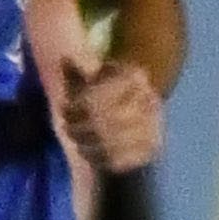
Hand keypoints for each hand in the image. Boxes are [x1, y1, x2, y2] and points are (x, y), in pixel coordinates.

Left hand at [46, 44, 165, 174]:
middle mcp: (149, 100)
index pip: (98, 96)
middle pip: (103, 120)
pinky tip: (88, 151)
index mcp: (135, 76)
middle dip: (79, 126)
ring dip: (86, 142)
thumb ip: (77, 74)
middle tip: (66, 127)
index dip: (76, 105)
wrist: (139, 116)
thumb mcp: (92, 81)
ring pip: (109, 142)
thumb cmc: (108, 95)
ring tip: (75, 138)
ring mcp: (154, 127)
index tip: (64, 107)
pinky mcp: (152, 150)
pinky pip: (118, 159)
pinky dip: (98, 157)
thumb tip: (65, 60)